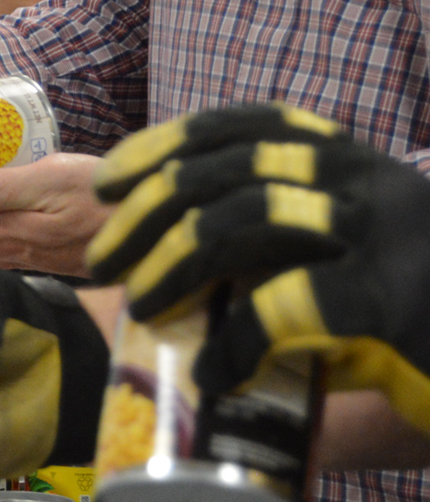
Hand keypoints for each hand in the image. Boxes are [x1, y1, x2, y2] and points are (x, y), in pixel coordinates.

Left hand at [86, 103, 429, 434]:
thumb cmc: (416, 315)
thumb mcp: (345, 263)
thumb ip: (276, 255)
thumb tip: (169, 277)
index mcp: (352, 164)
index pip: (247, 126)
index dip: (167, 145)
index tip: (109, 181)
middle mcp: (369, 182)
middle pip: (229, 169)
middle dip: (148, 211)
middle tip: (103, 261)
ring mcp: (385, 234)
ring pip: (245, 218)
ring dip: (173, 263)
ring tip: (140, 306)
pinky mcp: (395, 300)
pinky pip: (285, 306)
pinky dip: (233, 342)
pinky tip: (214, 375)